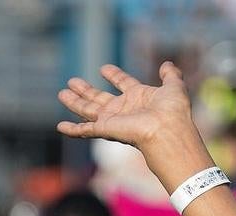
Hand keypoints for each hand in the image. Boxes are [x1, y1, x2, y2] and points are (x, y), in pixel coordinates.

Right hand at [56, 63, 205, 172]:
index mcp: (139, 97)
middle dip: (86, 90)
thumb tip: (167, 64)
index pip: (124, 84)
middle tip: (72, 81)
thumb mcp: (174, 87)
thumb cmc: (173, 111)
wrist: (166, 129)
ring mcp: (113, 120)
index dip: (115, 76)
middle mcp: (124, 110)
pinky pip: (85, 130)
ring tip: (62, 93)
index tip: (104, 68)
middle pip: (100, 98)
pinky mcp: (106, 129)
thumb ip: (171, 75)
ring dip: (75, 102)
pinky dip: (72, 129)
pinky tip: (60, 126)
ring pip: (88, 110)